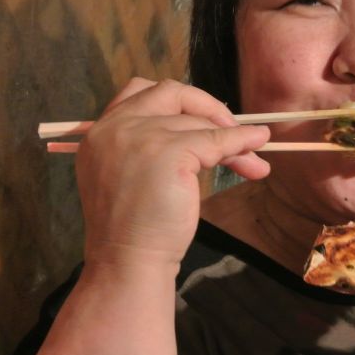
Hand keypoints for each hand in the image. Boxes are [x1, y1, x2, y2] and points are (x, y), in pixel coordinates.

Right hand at [74, 78, 270, 270]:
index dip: (177, 101)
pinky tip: (255, 150)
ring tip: (253, 162)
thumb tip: (211, 133)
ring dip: (231, 138)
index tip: (203, 121)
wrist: (128, 261)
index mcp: (99, 133)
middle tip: (232, 130)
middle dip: (206, 108)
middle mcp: (115, 127)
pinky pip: (215, 140)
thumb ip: (152, 147)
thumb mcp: (134, 175)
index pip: (139, 92)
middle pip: (170, 93)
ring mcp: (140, 136)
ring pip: (197, 122)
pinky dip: (240, 143)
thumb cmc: (133, 229)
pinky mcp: (168, 151)